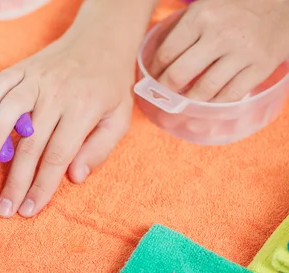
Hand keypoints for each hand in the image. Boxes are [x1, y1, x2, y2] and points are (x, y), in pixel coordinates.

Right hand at [0, 36, 133, 217]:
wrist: (101, 39)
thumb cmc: (109, 85)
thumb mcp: (120, 119)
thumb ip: (99, 150)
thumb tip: (75, 178)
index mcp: (83, 110)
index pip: (57, 157)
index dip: (42, 186)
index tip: (29, 210)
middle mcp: (57, 94)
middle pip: (31, 143)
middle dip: (16, 180)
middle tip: (4, 208)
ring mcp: (36, 78)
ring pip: (9, 110)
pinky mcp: (22, 67)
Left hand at [150, 0, 288, 101]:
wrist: (282, 3)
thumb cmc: (235, 7)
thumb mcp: (205, 7)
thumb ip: (182, 31)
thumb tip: (155, 63)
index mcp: (201, 16)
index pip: (166, 53)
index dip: (155, 72)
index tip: (152, 80)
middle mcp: (221, 34)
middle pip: (180, 74)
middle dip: (166, 91)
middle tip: (163, 97)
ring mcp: (243, 52)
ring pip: (204, 90)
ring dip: (188, 102)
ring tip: (181, 105)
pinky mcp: (261, 67)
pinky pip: (230, 95)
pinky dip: (214, 105)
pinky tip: (206, 106)